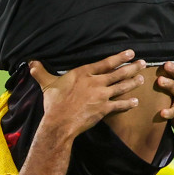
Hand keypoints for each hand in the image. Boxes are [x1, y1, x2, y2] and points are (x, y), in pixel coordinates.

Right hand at [28, 50, 144, 138]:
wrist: (60, 122)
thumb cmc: (54, 102)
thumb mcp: (46, 84)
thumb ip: (40, 72)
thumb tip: (31, 63)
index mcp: (83, 73)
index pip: (105, 62)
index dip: (119, 57)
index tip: (130, 53)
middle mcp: (95, 82)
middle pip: (118, 73)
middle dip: (132, 67)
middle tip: (143, 63)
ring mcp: (101, 96)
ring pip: (122, 87)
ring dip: (133, 82)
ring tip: (142, 78)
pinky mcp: (104, 109)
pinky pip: (120, 105)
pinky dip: (129, 103)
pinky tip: (136, 101)